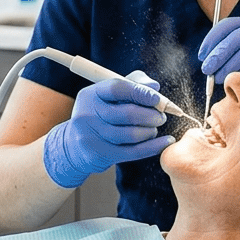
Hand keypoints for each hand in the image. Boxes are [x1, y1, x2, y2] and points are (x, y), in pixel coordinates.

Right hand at [43, 70, 172, 188]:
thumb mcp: (110, 96)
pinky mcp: (99, 154)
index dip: (140, 92)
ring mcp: (91, 136)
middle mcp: (87, 114)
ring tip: (154, 129)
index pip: (117, 88)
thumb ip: (133, 85)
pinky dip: (153, 147)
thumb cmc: (100, 114)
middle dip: (151, 115)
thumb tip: (154, 86)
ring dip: (150, 131)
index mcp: (90, 94)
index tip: (157, 99)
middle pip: (127, 114)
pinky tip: (165, 142)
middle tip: (160, 116)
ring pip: (131, 134)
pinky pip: (132, 152)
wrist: (75, 145)